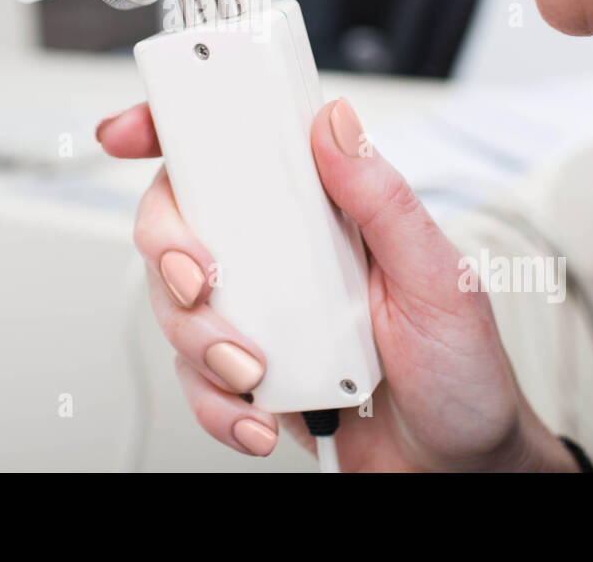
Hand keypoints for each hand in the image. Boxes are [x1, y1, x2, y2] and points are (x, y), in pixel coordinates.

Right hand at [97, 97, 580, 471]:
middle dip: (170, 252)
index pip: (240, 151)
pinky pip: (194, 379)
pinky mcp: (246, 373)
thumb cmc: (461, 370)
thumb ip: (382, 199)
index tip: (131, 132)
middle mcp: (280, 255)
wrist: (456, 468)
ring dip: (201, 342)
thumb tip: (336, 123)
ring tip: (256, 372)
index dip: (174, 128)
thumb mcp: (435, 276)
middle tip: (202, 283)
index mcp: (322, 212)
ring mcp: (258, 313)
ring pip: (174, 304)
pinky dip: (217, 404)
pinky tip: (261, 416)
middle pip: (178, 222)